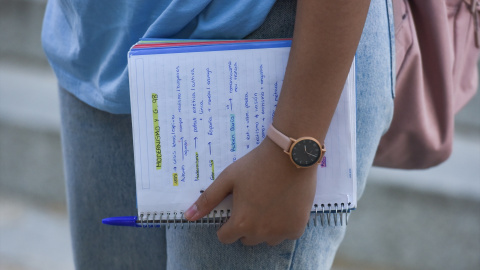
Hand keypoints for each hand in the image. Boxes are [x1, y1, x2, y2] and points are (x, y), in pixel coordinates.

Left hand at [184, 137, 317, 245]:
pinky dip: (284, 225)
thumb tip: (188, 216)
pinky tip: (284, 205)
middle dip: (246, 225)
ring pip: (267, 239)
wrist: (291, 155)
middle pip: (247, 238)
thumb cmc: (256, 164)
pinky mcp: (298, 227)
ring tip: (269, 203)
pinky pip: (287, 234)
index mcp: (241, 222)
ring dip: (265, 227)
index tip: (235, 209)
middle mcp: (260, 233)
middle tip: (253, 202)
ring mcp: (281, 232)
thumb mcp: (228, 178)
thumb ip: (208, 199)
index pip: (225, 237)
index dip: (227, 224)